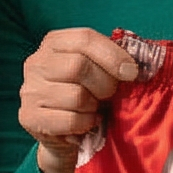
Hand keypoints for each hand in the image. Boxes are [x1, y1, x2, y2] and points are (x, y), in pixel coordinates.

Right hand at [20, 28, 141, 172]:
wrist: (63, 134)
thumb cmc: (87, 95)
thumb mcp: (97, 71)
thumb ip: (113, 60)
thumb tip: (143, 61)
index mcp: (54, 43)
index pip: (84, 38)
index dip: (113, 55)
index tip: (132, 73)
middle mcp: (36, 62)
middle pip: (78, 66)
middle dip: (105, 84)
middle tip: (110, 96)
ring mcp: (29, 90)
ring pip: (75, 96)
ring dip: (94, 107)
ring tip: (94, 109)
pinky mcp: (29, 116)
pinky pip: (70, 119)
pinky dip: (86, 123)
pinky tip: (87, 123)